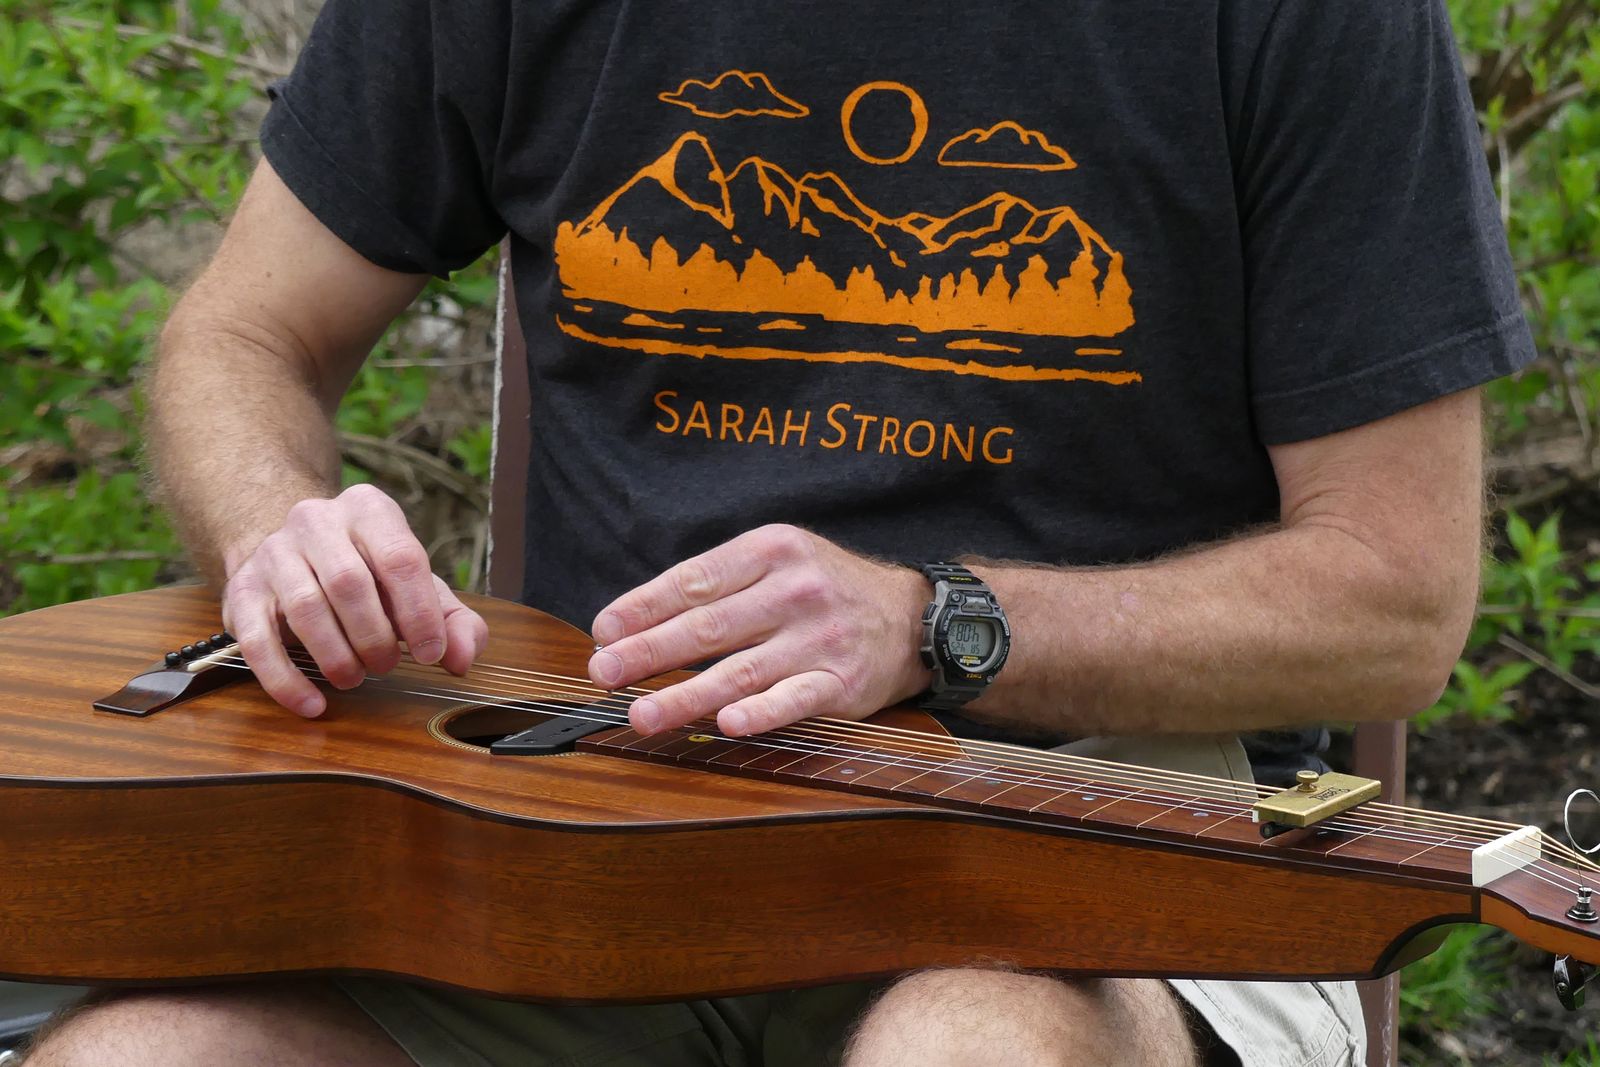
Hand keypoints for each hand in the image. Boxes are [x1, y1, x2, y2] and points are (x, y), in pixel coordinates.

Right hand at [222, 483, 488, 716]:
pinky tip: (312, 703)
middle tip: (386, 666)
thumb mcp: (416, 588)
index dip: (420, 613)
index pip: (400, 557)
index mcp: (369, 510)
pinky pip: (256, 640)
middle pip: (349, 582)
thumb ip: (452, 621)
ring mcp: (273, 553)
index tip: (431, 655)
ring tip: (354, 678)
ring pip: (304, 608)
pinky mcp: (241, 591)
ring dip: (336, 656)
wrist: (293, 555)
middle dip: (375, 636)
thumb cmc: (368, 575)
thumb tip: (463, 658)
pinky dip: (286, 680)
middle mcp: (316, 520)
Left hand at [586, 525, 930, 736]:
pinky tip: (729, 723)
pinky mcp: (840, 682)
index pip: (695, 580)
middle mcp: (794, 590)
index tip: (604, 631)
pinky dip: (761, 712)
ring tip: (642, 713)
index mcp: (771, 551)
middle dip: (649, 652)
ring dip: (686, 695)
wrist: (910, 617)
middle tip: (604, 673)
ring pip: (741, 670)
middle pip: (709, 626)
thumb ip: (719, 586)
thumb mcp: (777, 561)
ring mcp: (819, 638)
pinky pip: (794, 699)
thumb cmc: (824, 590)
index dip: (644, 607)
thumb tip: (638, 624)